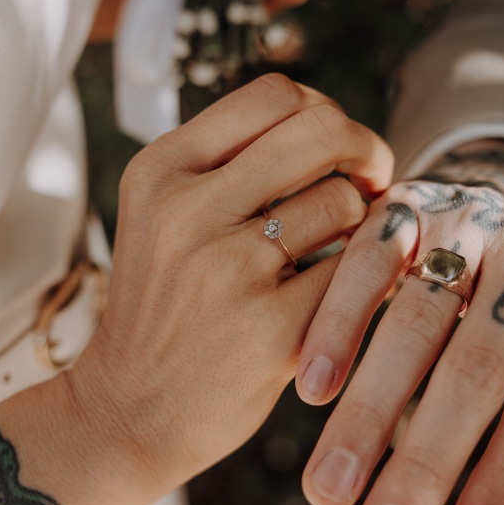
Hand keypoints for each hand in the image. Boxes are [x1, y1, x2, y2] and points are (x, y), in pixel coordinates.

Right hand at [72, 74, 391, 503]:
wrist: (130, 410)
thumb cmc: (165, 307)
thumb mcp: (163, 216)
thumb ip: (231, 164)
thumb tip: (336, 127)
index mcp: (161, 171)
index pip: (275, 93)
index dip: (325, 110)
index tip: (337, 148)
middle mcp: (187, 211)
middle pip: (321, 131)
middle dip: (366, 148)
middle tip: (373, 178)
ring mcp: (229, 271)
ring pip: (345, 203)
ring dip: (361, 225)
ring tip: (339, 252)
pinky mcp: (271, 330)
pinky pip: (355, 274)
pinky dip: (364, 279)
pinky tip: (342, 295)